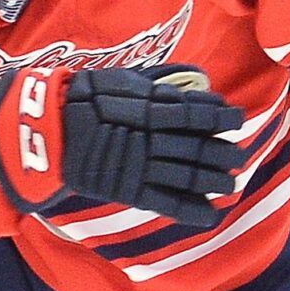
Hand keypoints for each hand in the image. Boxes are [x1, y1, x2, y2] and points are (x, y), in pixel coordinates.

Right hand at [0, 64, 247, 226]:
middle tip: (239, 155)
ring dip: (212, 181)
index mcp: (148, 106)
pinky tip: (210, 214)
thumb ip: (161, 79)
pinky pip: (163, 202)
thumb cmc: (89, 96)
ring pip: (185, 175)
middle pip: (196, 146)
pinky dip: (189, 210)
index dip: (219, 117)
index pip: (194, 112)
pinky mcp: (126, 189)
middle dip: (222, 153)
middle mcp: (147, 136)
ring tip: (231, 184)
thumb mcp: (125, 78)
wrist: (50, 127)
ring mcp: (138, 164)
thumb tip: (197, 76)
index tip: (237, 119)